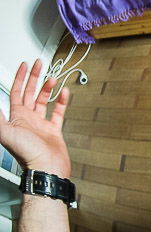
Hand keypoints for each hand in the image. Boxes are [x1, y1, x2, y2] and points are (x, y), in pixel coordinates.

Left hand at [0, 60, 70, 177]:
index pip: (16, 92)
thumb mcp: (5, 131)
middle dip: (34, 77)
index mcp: (16, 117)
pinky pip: (58, 112)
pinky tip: (63, 93)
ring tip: (52, 78)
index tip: (24, 66)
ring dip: (47, 88)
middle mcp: (27, 119)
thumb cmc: (26, 153)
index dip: (19, 77)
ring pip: (43, 100)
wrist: (46, 167)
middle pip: (29, 92)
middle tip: (39, 64)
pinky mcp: (53, 130)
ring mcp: (40, 124)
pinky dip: (61, 101)